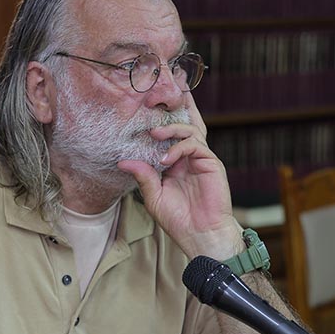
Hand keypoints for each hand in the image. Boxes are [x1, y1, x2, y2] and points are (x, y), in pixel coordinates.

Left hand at [117, 95, 240, 259]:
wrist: (201, 235)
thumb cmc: (178, 220)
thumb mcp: (154, 197)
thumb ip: (143, 176)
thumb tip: (123, 161)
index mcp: (176, 163)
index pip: (169, 136)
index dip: (161, 122)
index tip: (145, 110)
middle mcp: (189, 158)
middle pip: (186, 124)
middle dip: (177, 107)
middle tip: (160, 97)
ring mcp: (201, 160)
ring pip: (190, 130)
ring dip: (172, 130)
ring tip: (155, 135)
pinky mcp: (211, 164)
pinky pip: (195, 145)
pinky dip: (179, 148)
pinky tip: (166, 159)